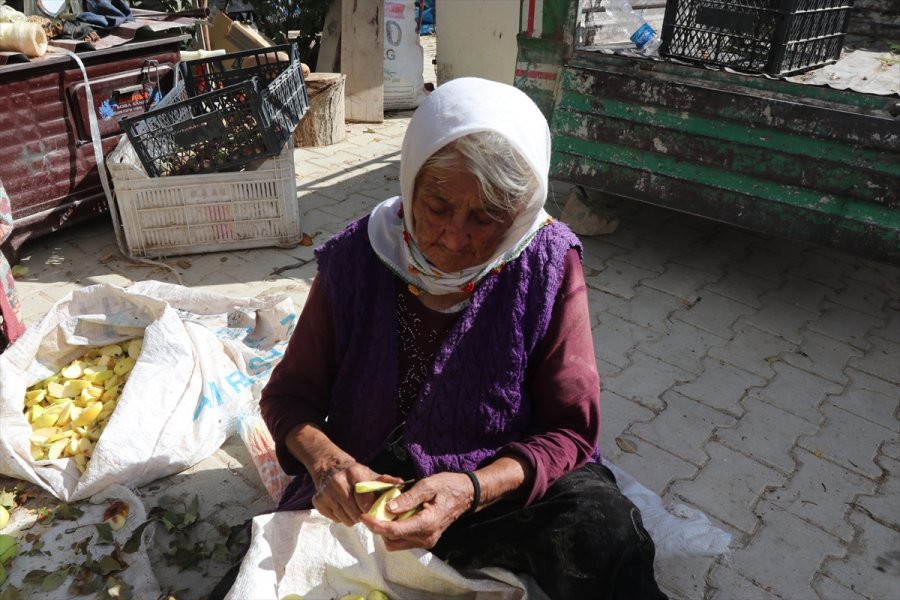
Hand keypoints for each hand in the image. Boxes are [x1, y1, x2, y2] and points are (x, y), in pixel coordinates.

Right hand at [312, 461, 398, 525]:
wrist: (329, 466)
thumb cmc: (355, 473)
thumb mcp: (370, 474)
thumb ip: (386, 481)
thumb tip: (402, 484)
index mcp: (355, 474)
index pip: (366, 503)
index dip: (372, 510)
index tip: (374, 510)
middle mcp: (339, 483)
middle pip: (356, 514)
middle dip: (363, 516)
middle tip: (364, 510)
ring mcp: (326, 493)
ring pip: (345, 519)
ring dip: (352, 518)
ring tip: (353, 508)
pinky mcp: (318, 502)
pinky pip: (335, 519)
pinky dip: (340, 517)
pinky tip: (342, 507)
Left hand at [359, 471, 474, 550]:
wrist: (466, 494)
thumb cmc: (448, 486)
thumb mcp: (428, 485)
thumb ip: (408, 498)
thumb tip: (388, 508)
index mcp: (427, 523)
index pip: (394, 531)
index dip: (376, 525)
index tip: (363, 515)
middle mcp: (426, 538)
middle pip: (392, 540)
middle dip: (379, 528)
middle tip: (374, 510)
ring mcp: (427, 541)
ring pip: (396, 543)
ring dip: (386, 530)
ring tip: (385, 511)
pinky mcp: (425, 540)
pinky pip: (403, 540)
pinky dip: (395, 531)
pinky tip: (396, 515)